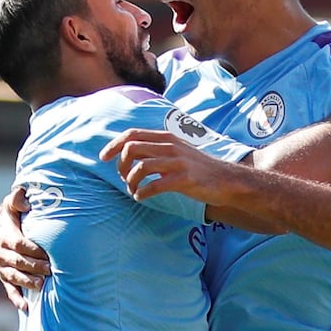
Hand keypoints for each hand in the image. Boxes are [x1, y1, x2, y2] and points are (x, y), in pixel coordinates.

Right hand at [0, 188, 50, 310]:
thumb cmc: (8, 217)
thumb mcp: (10, 206)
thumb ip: (17, 199)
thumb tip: (25, 202)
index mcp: (5, 236)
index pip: (19, 244)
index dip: (32, 249)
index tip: (46, 253)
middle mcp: (1, 253)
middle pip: (18, 261)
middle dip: (34, 266)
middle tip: (50, 270)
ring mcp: (1, 267)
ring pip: (13, 277)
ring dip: (27, 282)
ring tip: (42, 286)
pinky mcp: (3, 276)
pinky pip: (8, 289)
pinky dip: (16, 298)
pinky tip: (26, 307)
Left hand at [100, 129, 236, 204]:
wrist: (226, 179)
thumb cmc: (198, 167)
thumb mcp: (177, 150)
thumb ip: (157, 147)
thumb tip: (131, 150)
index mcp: (167, 137)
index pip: (132, 134)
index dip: (113, 145)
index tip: (104, 157)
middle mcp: (171, 146)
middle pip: (131, 148)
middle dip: (121, 165)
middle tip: (124, 178)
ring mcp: (178, 162)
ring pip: (141, 166)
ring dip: (130, 181)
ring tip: (133, 189)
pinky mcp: (184, 179)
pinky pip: (155, 185)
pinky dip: (143, 192)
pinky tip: (141, 197)